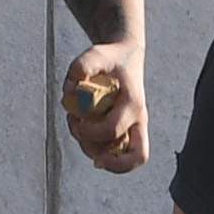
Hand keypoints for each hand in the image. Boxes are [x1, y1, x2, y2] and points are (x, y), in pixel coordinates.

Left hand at [62, 41, 151, 173]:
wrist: (126, 57)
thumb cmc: (111, 58)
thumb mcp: (98, 54)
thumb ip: (85, 64)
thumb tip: (75, 78)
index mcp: (133, 104)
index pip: (113, 130)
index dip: (91, 133)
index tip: (76, 122)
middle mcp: (138, 120)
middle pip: (136, 157)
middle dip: (107, 159)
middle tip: (84, 140)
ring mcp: (134, 128)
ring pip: (121, 159)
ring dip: (94, 151)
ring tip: (78, 127)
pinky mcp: (126, 132)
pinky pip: (115, 153)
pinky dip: (95, 149)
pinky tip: (81, 130)